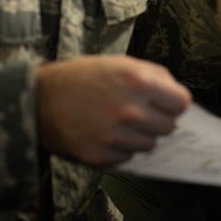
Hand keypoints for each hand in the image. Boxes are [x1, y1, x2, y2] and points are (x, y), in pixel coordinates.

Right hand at [37, 56, 191, 166]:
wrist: (38, 100)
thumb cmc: (80, 78)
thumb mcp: (118, 62)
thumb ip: (153, 75)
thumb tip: (177, 94)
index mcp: (138, 82)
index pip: (181, 103)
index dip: (173, 103)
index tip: (164, 104)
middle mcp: (131, 111)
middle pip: (169, 127)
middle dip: (156, 120)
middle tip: (136, 112)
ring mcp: (116, 137)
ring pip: (149, 145)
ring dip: (138, 136)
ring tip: (115, 122)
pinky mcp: (101, 157)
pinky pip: (127, 157)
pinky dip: (119, 149)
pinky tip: (103, 134)